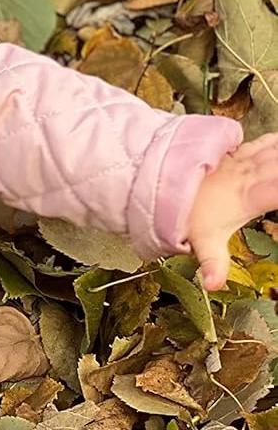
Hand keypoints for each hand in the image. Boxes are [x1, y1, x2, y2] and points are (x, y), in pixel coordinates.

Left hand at [182, 132, 277, 290]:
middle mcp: (248, 176)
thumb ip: (212, 264)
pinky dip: (275, 143)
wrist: (163, 187)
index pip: (274, 192)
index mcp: (247, 198)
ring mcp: (244, 162)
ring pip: (273, 152)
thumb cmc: (191, 217)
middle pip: (277, 167)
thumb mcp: (203, 242)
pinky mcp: (241, 153)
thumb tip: (213, 285)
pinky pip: (265, 143)